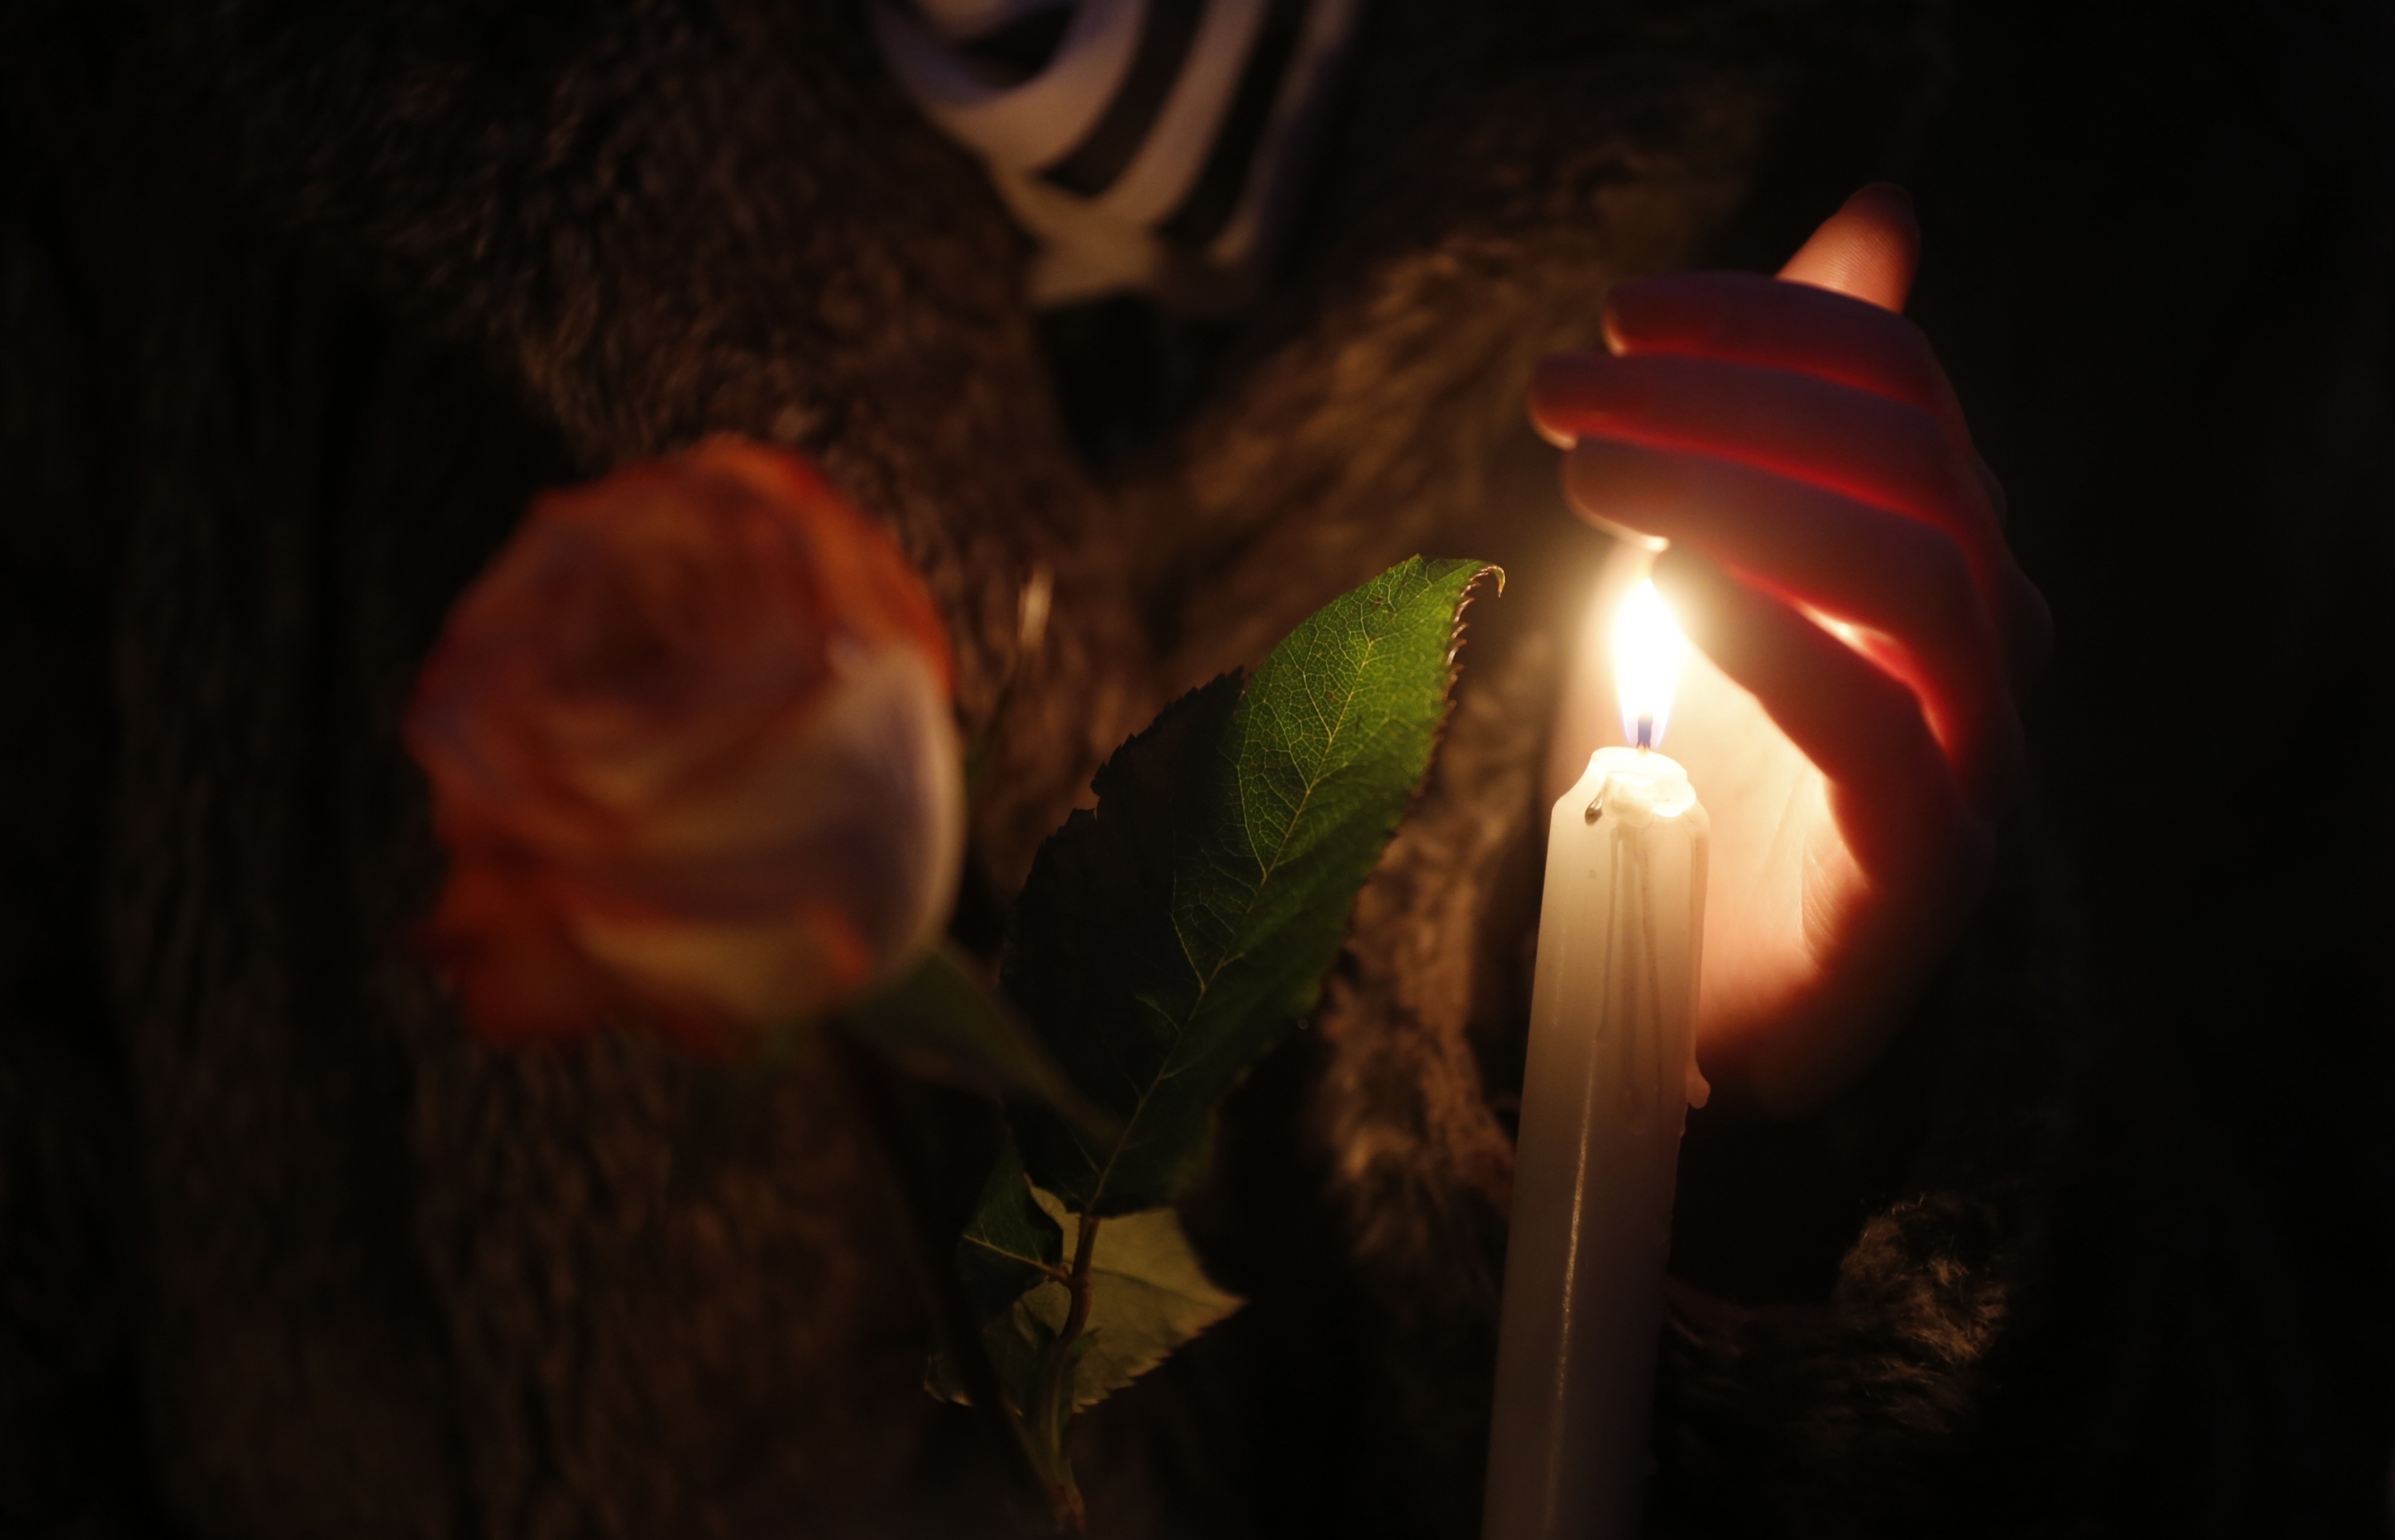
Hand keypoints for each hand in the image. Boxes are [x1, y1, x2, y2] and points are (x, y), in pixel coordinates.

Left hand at [1531, 185, 2049, 1111]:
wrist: (1682, 981)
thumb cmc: (1694, 761)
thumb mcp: (1710, 558)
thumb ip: (1783, 408)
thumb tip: (1883, 218)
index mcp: (1942, 546)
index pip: (1895, 381)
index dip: (1760, 324)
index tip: (1612, 313)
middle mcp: (1987, 636)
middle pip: (1907, 458)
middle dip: (1720, 399)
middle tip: (1558, 391)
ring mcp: (1973, 756)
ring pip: (1911, 575)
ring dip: (1733, 496)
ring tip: (1583, 473)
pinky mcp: (1920, 872)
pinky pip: (1879, 735)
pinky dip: (1774, 643)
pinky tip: (1665, 585)